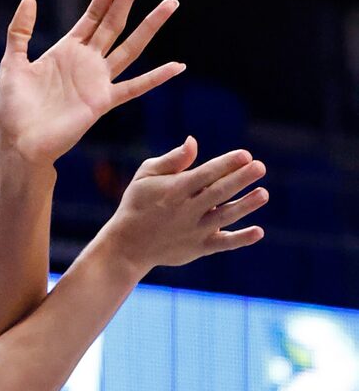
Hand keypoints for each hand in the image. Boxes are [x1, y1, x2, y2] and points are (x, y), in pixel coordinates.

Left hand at [0, 0, 183, 164]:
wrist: (18, 143)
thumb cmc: (12, 109)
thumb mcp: (12, 63)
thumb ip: (20, 30)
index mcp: (67, 49)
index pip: (93, 13)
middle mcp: (87, 61)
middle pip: (114, 20)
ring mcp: (97, 81)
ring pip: (131, 47)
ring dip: (150, 25)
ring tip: (170, 2)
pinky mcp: (102, 102)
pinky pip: (134, 88)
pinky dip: (156, 78)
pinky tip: (177, 66)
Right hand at [100, 138, 267, 274]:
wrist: (126, 247)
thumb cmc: (137, 205)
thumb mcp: (145, 176)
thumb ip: (172, 160)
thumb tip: (194, 142)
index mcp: (174, 190)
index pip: (205, 174)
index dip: (226, 164)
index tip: (245, 155)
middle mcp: (186, 211)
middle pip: (218, 193)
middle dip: (240, 179)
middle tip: (260, 167)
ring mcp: (193, 231)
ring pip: (224, 217)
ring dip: (245, 206)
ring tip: (263, 194)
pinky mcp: (197, 248)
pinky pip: (222, 244)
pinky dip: (240, 239)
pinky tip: (258, 232)